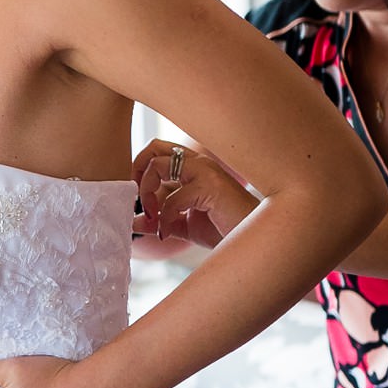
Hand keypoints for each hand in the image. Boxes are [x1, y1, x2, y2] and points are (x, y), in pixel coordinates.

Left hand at [131, 139, 257, 247]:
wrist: (255, 240)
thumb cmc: (225, 229)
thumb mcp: (184, 225)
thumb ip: (160, 220)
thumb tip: (133, 222)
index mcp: (193, 167)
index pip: (157, 153)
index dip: (139, 174)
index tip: (137, 201)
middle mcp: (198, 162)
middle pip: (154, 146)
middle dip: (137, 171)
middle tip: (137, 201)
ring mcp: (205, 171)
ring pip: (157, 164)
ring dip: (146, 193)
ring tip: (153, 218)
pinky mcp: (210, 185)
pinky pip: (171, 197)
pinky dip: (163, 218)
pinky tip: (167, 234)